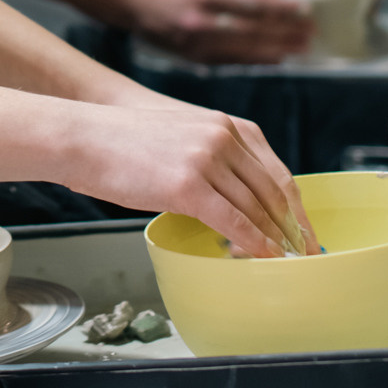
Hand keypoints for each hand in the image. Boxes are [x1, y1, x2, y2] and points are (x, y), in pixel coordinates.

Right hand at [69, 99, 320, 257]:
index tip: (303, 230)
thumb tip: (233, 196)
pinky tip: (261, 257)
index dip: (295, 207)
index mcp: (226, 125)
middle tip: (302, 254)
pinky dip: (253, 244)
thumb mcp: (182, 134)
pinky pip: (234, 222)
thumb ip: (213, 156)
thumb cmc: (123, 141)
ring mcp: (207, 160)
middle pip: (274, 192)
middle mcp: (224, 138)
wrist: (84, 136)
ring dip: (274, 239)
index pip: (277, 171)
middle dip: (291, 228)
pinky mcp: (188, 186)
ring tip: (283, 262)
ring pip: (256, 209)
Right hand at [112, 0, 314, 63]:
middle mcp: (200, 19)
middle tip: (312, 32)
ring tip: (301, 49)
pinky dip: (254, 61)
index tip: (303, 9)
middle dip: (285, 33)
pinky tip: (275, 60)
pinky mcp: (190, 55)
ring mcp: (195, 41)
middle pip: (253, 31)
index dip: (279, 8)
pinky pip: (229, 62)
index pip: (250, 2)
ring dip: (276, 51)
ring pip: (244, 51)